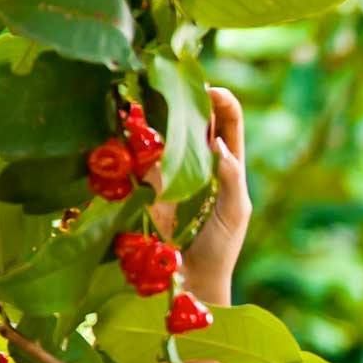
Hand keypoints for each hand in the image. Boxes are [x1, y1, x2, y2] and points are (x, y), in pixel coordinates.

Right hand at [150, 87, 251, 301]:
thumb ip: (232, 180)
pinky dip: (132, 138)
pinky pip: (137, 153)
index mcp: (227, 163)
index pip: (228, 121)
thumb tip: (218, 145)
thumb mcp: (235, 212)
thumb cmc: (220, 246)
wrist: (191, 279)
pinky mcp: (143, 181)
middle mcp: (197, 159)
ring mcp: (169, 168)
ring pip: (162, 128)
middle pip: (192, 116)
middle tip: (173, 83)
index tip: (211, 91)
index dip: (222, 101)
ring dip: (156, 111)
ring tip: (150, 96)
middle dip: (184, 96)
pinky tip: (127, 126)